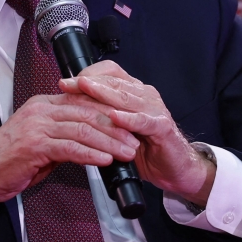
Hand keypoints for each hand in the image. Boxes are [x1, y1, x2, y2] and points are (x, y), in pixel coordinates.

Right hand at [0, 93, 138, 212]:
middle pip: (86, 112)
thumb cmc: (9, 162)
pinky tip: (106, 161)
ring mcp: (36, 126)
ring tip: (127, 152)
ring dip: (109, 142)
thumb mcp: (39, 142)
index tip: (128, 124)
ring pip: (82, 128)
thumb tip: (90, 143)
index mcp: (42, 105)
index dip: (108, 112)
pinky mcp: (34, 145)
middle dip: (115, 127)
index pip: (82, 101)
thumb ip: (62, 136)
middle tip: (135, 139)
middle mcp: (40, 110)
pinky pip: (70, 147)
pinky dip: (91, 154)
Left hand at [59, 61, 215, 206]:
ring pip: (126, 97)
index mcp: (134, 93)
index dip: (88, 75)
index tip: (66, 82)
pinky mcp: (162, 127)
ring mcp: (154, 109)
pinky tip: (114, 117)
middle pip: (114, 82)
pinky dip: (128, 118)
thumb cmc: (145, 148)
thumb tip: (70, 109)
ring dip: (104, 92)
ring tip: (85, 88)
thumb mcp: (117, 130)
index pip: (110, 74)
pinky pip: (144, 120)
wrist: (174, 168)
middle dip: (88, 83)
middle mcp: (144, 96)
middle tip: (68, 84)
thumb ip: (100, 116)